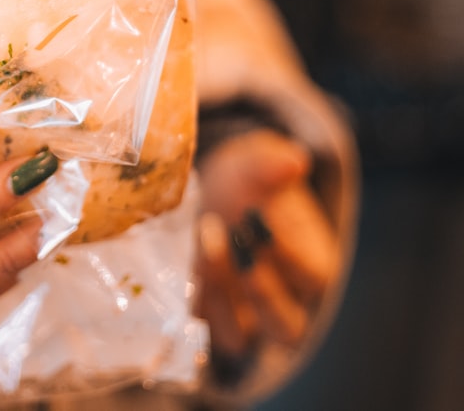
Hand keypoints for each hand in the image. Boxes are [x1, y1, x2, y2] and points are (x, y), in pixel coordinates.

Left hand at [195, 129, 338, 365]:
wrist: (211, 187)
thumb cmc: (247, 179)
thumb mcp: (257, 163)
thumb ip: (273, 163)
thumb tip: (294, 162)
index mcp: (313, 264)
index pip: (316, 280)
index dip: (290, 256)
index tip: (258, 217)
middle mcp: (283, 298)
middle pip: (285, 326)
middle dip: (259, 291)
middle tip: (234, 239)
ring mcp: (244, 312)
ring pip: (240, 335)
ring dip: (221, 294)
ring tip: (205, 239)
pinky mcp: (208, 312)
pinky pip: (200, 324)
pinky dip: (190, 298)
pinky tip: (180, 261)